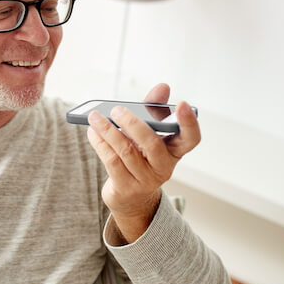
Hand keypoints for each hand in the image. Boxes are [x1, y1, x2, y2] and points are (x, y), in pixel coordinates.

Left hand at [87, 83, 200, 242]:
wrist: (131, 196)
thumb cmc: (141, 156)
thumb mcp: (149, 133)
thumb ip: (154, 109)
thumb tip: (163, 87)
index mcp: (175, 151)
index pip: (191, 138)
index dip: (190, 123)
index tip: (183, 104)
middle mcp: (164, 167)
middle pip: (151, 143)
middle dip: (132, 124)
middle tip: (116, 110)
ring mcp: (145, 180)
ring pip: (126, 151)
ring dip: (107, 131)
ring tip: (94, 117)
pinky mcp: (126, 188)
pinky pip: (111, 161)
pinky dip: (100, 144)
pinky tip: (92, 132)